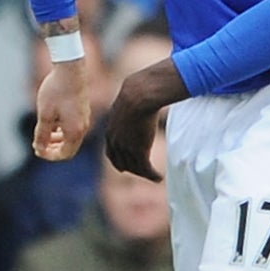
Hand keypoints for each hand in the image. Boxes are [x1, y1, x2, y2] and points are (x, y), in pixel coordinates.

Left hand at [32, 57, 91, 161]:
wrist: (71, 68)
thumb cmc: (56, 91)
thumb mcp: (44, 115)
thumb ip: (41, 135)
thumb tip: (39, 149)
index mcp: (75, 131)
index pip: (63, 154)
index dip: (49, 155)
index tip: (36, 149)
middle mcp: (83, 127)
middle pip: (69, 149)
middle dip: (53, 149)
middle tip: (38, 145)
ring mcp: (85, 119)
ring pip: (72, 138)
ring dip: (58, 140)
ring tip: (44, 134)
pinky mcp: (84, 110)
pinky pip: (74, 128)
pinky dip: (63, 130)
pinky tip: (52, 122)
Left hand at [103, 59, 185, 179]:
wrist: (138, 95)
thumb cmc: (137, 92)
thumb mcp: (129, 100)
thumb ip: (131, 104)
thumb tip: (139, 97)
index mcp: (110, 131)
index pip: (111, 152)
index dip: (119, 160)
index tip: (125, 166)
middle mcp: (115, 142)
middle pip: (121, 162)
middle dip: (131, 169)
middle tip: (142, 172)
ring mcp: (126, 147)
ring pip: (134, 167)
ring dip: (145, 174)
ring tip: (155, 177)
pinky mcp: (138, 150)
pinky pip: (145, 169)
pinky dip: (152, 176)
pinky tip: (159, 178)